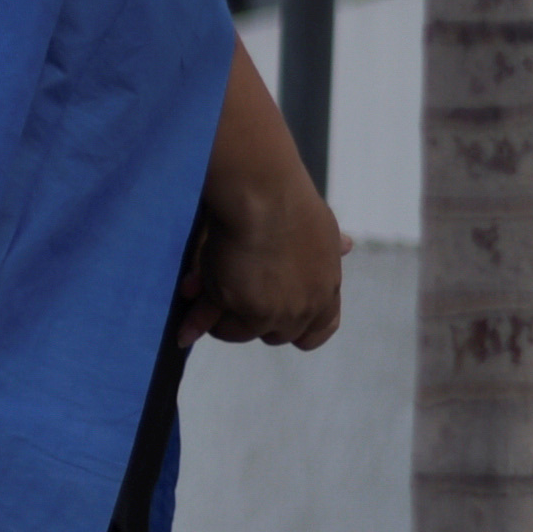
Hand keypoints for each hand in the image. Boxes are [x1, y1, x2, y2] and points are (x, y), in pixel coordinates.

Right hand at [187, 184, 349, 350]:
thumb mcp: (318, 229)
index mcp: (327, 286)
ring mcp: (280, 311)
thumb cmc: (286, 202)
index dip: (297, 332)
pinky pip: (217, 324)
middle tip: (230, 310)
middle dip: (252, 324)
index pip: (321, 329)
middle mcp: (308, 305)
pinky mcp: (250, 311)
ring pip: (242, 333)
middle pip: (278, 335)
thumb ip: (327, 249)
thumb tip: (348, 246)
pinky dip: (197, 321)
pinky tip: (184, 322)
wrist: (263, 197)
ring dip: (221, 323)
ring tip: (197, 310)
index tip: (273, 326)